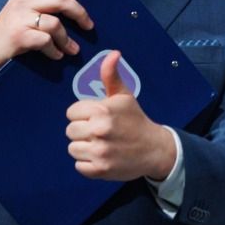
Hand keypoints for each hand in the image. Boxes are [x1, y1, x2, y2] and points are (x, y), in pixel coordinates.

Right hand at [0, 0, 92, 75]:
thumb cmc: (10, 30)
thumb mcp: (24, 10)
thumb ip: (43, 5)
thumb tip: (75, 9)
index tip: (78, 6)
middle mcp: (24, 1)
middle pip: (61, 0)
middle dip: (79, 13)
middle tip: (88, 26)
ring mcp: (20, 18)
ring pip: (55, 23)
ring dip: (67, 39)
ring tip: (72, 49)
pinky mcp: (19, 36)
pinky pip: (46, 41)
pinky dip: (55, 50)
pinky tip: (57, 55)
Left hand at [65, 50, 175, 181]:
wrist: (154, 149)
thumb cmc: (135, 120)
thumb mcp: (124, 96)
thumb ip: (112, 76)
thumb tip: (112, 53)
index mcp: (102, 111)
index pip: (72, 112)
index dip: (83, 114)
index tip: (97, 117)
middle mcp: (99, 131)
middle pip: (70, 130)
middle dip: (82, 131)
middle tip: (99, 132)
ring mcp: (99, 152)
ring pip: (72, 148)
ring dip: (84, 147)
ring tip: (100, 144)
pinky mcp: (99, 170)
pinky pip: (79, 166)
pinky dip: (88, 163)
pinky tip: (101, 157)